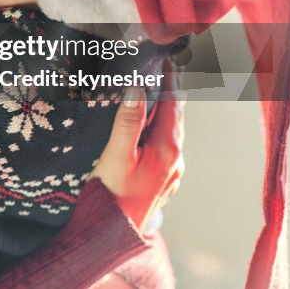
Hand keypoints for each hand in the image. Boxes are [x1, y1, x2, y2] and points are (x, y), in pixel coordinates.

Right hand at [88, 63, 184, 232]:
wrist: (115, 236)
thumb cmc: (111, 196)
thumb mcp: (116, 156)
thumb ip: (128, 121)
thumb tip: (138, 86)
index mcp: (169, 148)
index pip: (174, 101)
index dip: (170, 75)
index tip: (167, 52)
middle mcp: (178, 158)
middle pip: (177, 114)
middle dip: (169, 88)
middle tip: (161, 62)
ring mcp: (174, 170)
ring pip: (172, 130)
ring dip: (164, 108)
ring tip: (153, 87)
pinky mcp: (165, 179)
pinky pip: (165, 144)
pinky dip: (159, 127)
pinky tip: (146, 124)